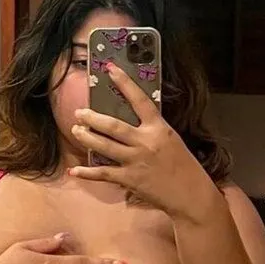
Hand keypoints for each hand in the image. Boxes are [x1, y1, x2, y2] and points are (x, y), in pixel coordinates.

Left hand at [68, 61, 210, 218]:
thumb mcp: (171, 140)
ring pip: (105, 146)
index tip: (110, 69)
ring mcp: (136, 161)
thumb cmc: (183, 166)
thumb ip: (151, 130)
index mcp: (159, 129)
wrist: (191, 194)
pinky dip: (87, 173)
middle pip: (113, 126)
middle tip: (79, 112)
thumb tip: (131, 119)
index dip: (124, 83)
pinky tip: (74, 171)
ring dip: (87, 137)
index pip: (139, 100)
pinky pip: (103, 174)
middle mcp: (145, 142)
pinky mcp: (129, 179)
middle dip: (93, 118)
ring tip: (76, 129)